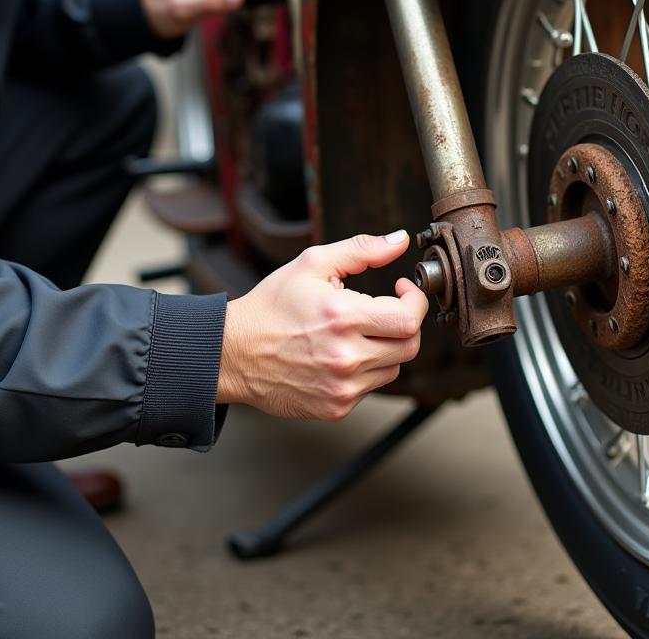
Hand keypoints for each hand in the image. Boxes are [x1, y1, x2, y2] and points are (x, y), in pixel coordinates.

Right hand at [218, 231, 428, 420]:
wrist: (234, 353)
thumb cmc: (271, 307)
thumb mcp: (311, 264)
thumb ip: (361, 249)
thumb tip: (399, 241)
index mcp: (342, 317)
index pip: (409, 318)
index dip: (415, 300)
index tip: (402, 290)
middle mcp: (345, 356)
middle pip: (409, 345)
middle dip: (404, 322)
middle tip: (385, 309)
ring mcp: (342, 387)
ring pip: (394, 367)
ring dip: (385, 346)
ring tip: (356, 331)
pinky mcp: (337, 407)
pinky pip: (372, 387)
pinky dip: (366, 369)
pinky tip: (342, 353)